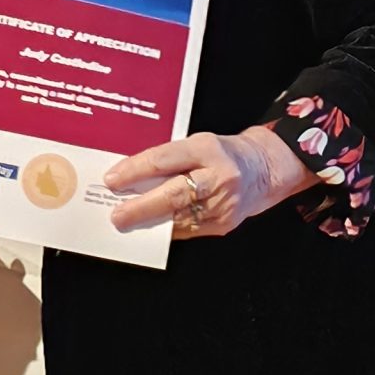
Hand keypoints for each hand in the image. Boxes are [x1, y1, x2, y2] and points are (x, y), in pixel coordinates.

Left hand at [104, 124, 309, 239]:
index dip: (135, 170)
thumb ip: (168, 159)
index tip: (112, 180)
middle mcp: (218, 175)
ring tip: (128, 222)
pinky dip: (167, 229)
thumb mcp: (196, 144)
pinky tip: (151, 228)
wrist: (262, 169)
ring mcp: (223, 202)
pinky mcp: (224, 223)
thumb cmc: (221, 154)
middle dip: (141, 206)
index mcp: (207, 148)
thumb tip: (130, 179)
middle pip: (173, 193)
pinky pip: (188, 229)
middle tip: (117, 214)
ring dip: (150, 222)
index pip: (164, 159)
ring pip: (179, 217)